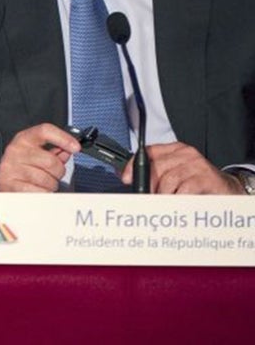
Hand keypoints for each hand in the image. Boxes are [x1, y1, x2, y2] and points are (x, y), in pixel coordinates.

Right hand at [0, 123, 80, 191]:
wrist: (0, 180)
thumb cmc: (22, 166)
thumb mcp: (35, 152)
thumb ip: (54, 150)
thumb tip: (69, 150)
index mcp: (24, 139)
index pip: (45, 131)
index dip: (63, 138)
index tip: (75, 147)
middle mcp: (16, 151)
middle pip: (51, 161)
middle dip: (58, 171)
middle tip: (52, 174)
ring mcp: (11, 168)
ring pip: (47, 180)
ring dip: (50, 185)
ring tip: (41, 183)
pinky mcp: (10, 185)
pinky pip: (40, 192)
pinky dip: (43, 194)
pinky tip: (36, 190)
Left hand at [124, 142, 240, 193]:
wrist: (229, 189)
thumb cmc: (198, 183)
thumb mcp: (175, 176)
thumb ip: (155, 175)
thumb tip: (129, 179)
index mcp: (175, 150)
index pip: (148, 152)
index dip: (133, 165)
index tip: (126, 178)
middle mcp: (185, 154)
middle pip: (156, 167)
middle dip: (148, 185)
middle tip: (147, 198)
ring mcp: (197, 164)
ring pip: (168, 180)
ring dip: (163, 195)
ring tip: (164, 204)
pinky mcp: (206, 177)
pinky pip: (184, 190)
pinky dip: (177, 199)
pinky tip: (178, 203)